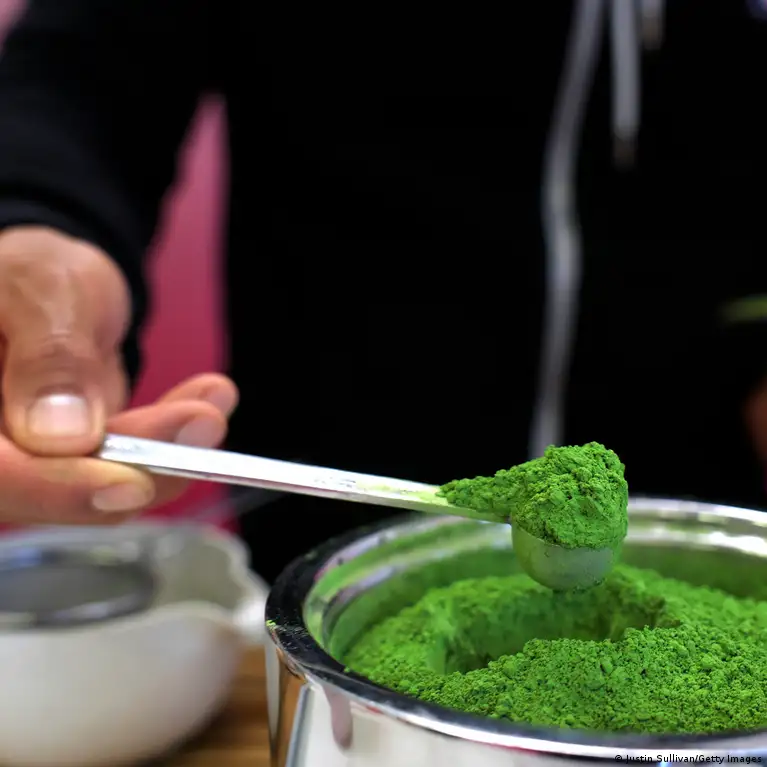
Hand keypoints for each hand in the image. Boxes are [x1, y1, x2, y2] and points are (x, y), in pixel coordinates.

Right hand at [0, 225, 236, 524]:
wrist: (54, 280)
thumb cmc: (37, 273)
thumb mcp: (42, 293)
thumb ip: (50, 360)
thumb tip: (63, 438)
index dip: (59, 490)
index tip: (133, 483)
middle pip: (48, 490)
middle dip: (136, 466)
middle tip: (203, 423)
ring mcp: (26, 455)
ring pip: (93, 483)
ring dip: (164, 452)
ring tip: (213, 402)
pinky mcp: (70, 457)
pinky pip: (120, 463)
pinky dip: (168, 436)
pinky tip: (209, 398)